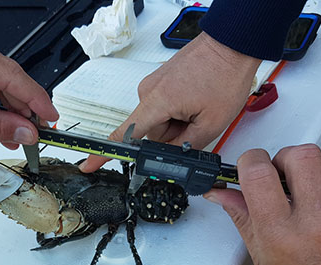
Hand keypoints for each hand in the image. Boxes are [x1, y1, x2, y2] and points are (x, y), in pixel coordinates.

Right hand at [79, 32, 259, 171]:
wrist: (232, 43)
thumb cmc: (224, 74)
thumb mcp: (212, 123)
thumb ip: (187, 147)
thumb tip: (174, 157)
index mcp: (157, 101)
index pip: (124, 136)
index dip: (105, 154)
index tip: (89, 165)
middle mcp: (148, 91)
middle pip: (151, 133)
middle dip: (173, 136)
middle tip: (197, 122)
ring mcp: (154, 84)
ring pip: (159, 121)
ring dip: (178, 122)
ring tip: (199, 107)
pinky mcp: (161, 81)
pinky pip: (164, 107)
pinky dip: (179, 110)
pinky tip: (195, 101)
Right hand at [205, 145, 320, 264]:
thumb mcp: (260, 262)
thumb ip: (243, 217)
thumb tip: (224, 193)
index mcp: (281, 235)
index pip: (258, 171)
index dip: (249, 163)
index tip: (250, 170)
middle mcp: (319, 224)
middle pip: (301, 155)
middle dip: (284, 160)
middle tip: (281, 178)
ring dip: (317, 168)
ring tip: (310, 189)